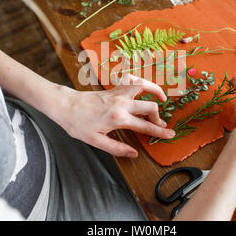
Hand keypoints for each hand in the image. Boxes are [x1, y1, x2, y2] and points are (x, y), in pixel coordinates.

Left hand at [44, 74, 174, 157]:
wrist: (65, 106)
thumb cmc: (78, 124)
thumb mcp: (96, 141)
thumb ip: (117, 148)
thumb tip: (134, 154)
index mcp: (118, 118)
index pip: (145, 126)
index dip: (160, 132)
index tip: (170, 134)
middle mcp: (121, 103)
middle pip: (149, 106)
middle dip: (158, 116)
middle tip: (160, 124)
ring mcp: (118, 93)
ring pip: (143, 86)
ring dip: (155, 91)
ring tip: (161, 98)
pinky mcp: (113, 88)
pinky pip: (132, 80)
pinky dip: (141, 82)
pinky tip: (144, 87)